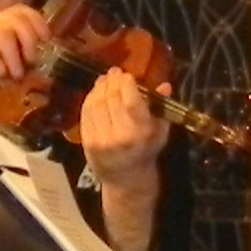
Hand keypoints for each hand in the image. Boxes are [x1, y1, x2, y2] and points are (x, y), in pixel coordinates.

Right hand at [0, 5, 54, 89]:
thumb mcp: (0, 59)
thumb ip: (18, 57)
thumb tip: (41, 65)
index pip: (22, 10)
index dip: (38, 23)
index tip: (46, 40)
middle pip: (16, 19)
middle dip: (29, 42)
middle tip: (30, 62)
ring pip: (3, 35)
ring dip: (14, 58)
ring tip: (15, 75)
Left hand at [72, 65, 169, 183]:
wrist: (125, 179)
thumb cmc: (147, 152)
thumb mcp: (161, 133)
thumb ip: (161, 109)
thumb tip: (164, 85)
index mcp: (141, 133)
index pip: (132, 103)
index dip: (127, 85)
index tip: (127, 74)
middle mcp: (120, 136)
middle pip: (112, 101)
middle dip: (112, 83)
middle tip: (115, 72)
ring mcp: (101, 139)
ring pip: (97, 105)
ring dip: (100, 88)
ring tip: (105, 79)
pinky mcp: (87, 141)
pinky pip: (86, 114)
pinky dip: (89, 99)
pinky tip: (95, 92)